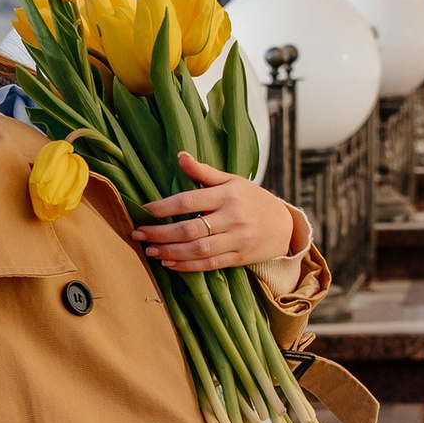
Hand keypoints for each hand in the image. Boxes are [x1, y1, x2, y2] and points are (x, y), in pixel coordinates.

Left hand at [135, 155, 305, 275]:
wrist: (284, 226)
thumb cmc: (253, 200)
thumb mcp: (232, 181)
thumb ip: (204, 172)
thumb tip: (180, 156)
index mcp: (227, 195)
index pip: (189, 200)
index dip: (164, 206)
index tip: (144, 209)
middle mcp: (232, 218)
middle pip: (190, 228)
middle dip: (161, 232)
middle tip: (139, 233)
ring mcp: (236, 240)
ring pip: (198, 249)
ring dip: (170, 251)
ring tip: (150, 250)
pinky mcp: (238, 258)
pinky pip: (209, 264)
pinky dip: (186, 266)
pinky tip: (168, 262)